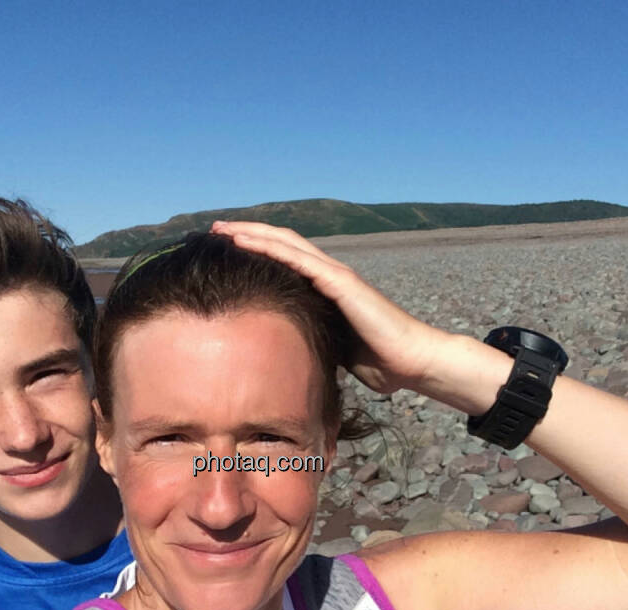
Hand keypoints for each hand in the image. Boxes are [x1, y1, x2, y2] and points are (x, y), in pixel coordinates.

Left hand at [210, 221, 444, 393]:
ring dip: (253, 234)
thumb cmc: (379, 361)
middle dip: (247, 234)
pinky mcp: (341, 283)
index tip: (226, 249)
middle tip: (215, 230)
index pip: (286, 259)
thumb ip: (313, 341)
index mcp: (326, 288)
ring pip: (287, 244)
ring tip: (223, 229)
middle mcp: (329, 275)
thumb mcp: (333, 348)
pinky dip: (271, 248)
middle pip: (281, 243)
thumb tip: (289, 357)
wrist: (411, 361)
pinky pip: (300, 260)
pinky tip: (247, 242)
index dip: (257, 250)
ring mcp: (336, 275)